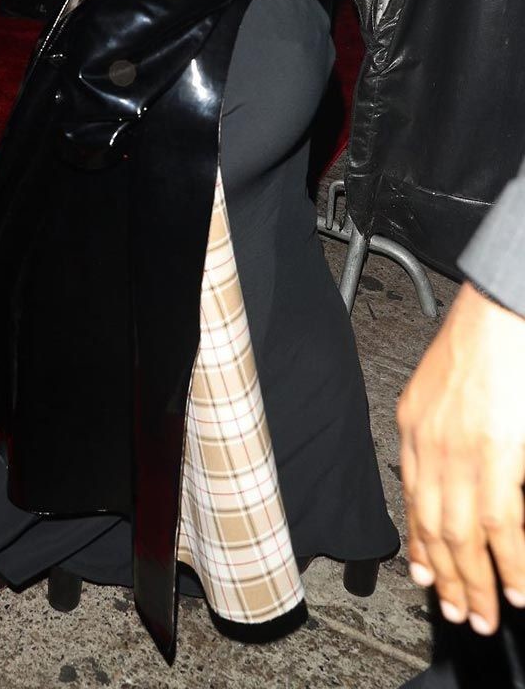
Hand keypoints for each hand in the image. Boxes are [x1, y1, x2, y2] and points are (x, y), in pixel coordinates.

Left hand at [397, 281, 524, 634]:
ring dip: (474, 583)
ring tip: (483, 615)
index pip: (412, 500)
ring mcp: (462, 454)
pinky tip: (516, 588)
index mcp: (413, 426)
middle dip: (445, 579)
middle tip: (457, 614)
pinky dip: (509, 563)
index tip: (423, 576)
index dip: (419, 545)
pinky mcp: (497, 456)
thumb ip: (437, 432)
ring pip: (463, 537)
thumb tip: (453, 470)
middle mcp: (429, 445)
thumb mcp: (439, 389)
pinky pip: (500, 524)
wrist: (499, 311)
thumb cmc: (479, 340)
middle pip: (433, 528)